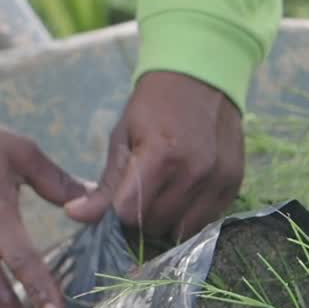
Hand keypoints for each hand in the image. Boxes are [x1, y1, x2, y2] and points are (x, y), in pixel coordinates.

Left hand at [65, 71, 244, 241]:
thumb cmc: (153, 107)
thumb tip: (74, 215)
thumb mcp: (121, 138)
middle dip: (143, 218)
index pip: (130, 214)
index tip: (119, 200)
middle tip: (142, 195)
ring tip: (164, 195)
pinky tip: (185, 193)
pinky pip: (207, 221)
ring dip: (168, 220)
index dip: (119, 212)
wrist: (202, 78)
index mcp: (160, 156)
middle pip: (156, 225)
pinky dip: (191, 215)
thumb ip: (104, 185)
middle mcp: (194, 172)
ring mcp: (218, 180)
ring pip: (183, 229)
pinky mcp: (234, 184)